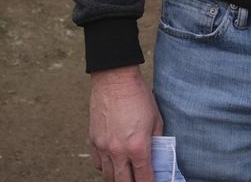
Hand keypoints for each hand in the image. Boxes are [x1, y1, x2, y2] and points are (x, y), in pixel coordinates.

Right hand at [88, 65, 163, 180]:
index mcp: (137, 147)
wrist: (115, 79)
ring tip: (127, 174)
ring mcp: (103, 146)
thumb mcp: (156, 121)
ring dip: (118, 178)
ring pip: (108, 176)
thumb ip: (157, 143)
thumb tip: (157, 159)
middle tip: (139, 179)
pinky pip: (98, 163)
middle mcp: (118, 151)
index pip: (144, 179)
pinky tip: (114, 162)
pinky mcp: (93, 139)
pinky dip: (106, 167)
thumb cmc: (138, 96)